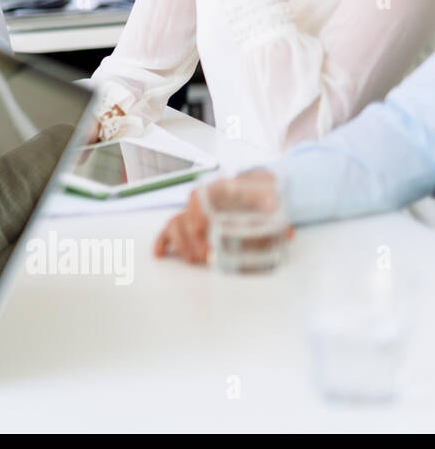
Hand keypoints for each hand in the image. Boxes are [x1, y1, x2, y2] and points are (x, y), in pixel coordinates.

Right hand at [154, 170, 290, 263]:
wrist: (256, 187)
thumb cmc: (261, 192)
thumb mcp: (271, 196)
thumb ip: (278, 215)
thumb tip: (288, 233)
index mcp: (218, 189)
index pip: (200, 197)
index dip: (198, 213)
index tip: (203, 229)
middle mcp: (202, 201)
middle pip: (187, 215)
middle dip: (192, 237)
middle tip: (206, 255)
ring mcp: (194, 212)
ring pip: (176, 223)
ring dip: (181, 243)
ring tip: (194, 261)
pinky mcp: (190, 225)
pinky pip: (169, 231)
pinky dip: (163, 242)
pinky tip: (160, 254)